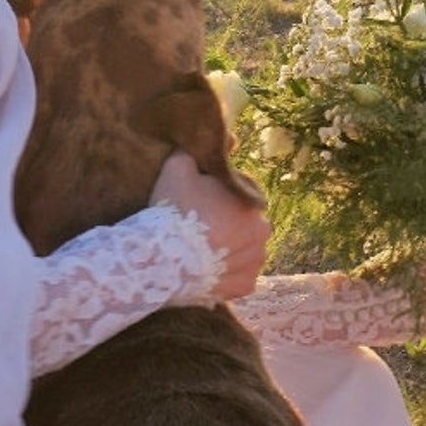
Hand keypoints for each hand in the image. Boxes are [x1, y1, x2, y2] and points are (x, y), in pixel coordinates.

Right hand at [151, 151, 270, 299]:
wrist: (163, 257)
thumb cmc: (172, 209)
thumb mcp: (179, 167)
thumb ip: (200, 152)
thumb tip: (224, 139)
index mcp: (252, 200)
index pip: (240, 192)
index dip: (218, 196)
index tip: (198, 203)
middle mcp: (262, 231)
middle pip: (245, 223)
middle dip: (228, 223)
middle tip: (199, 228)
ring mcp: (255, 261)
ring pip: (244, 251)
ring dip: (229, 249)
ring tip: (200, 252)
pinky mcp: (245, 286)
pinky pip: (238, 276)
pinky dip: (226, 274)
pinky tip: (205, 270)